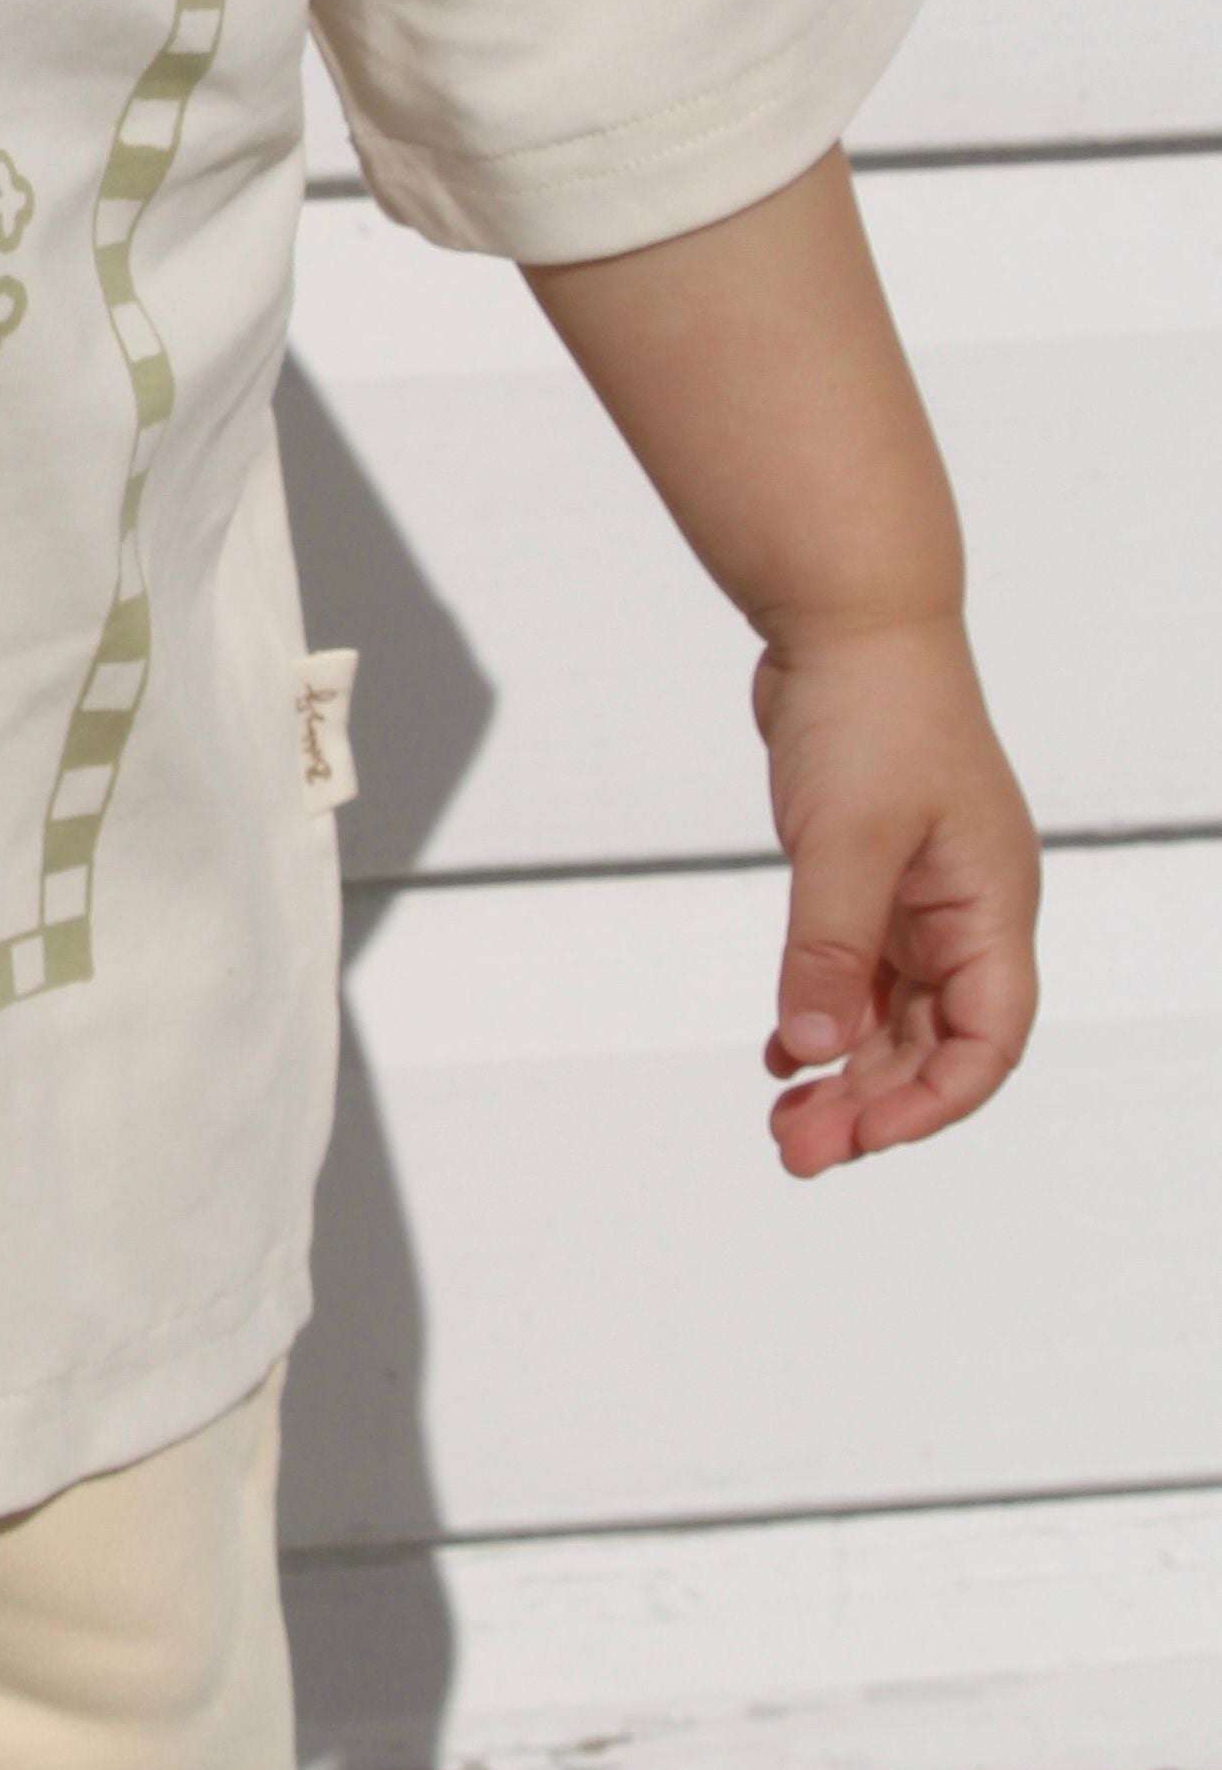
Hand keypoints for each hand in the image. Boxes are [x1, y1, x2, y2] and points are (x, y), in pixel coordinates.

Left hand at [751, 613, 1038, 1176]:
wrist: (848, 621)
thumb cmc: (872, 712)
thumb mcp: (847, 838)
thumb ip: (827, 947)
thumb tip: (809, 1049)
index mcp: (990, 905)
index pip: (988, 1038)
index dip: (933, 1101)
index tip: (862, 1136)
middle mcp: (966, 911)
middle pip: (936, 1042)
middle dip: (874, 1103)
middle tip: (796, 1149)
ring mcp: (920, 896)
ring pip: (892, 1016)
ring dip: (844, 1071)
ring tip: (783, 1122)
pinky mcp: (872, 877)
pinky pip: (856, 973)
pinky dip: (822, 1016)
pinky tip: (780, 1052)